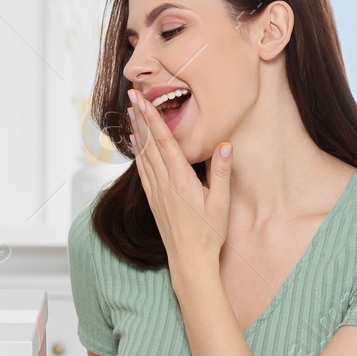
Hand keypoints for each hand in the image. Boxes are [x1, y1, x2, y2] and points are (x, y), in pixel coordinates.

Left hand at [127, 88, 232, 272]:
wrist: (189, 260)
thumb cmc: (208, 233)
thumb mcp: (221, 203)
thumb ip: (221, 172)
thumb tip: (225, 144)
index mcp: (180, 180)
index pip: (164, 142)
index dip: (152, 118)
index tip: (142, 100)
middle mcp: (164, 183)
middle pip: (149, 144)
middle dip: (141, 117)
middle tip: (132, 95)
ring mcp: (156, 192)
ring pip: (143, 155)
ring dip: (137, 131)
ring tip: (132, 112)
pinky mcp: (154, 200)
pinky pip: (143, 170)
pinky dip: (138, 152)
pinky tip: (136, 144)